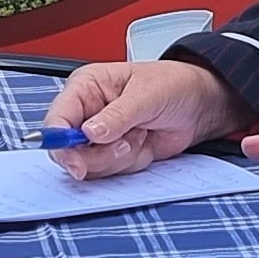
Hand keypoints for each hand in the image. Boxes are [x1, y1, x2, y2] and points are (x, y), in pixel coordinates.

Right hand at [41, 57, 251, 180]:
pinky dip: (131, 163)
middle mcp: (88, 112)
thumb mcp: (146, 95)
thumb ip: (117, 115)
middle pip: (68, 149)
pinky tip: (144, 143)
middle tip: (125, 146)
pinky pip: (111, 172)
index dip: (59, 142)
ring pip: (90, 164)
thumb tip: (91, 132)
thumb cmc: (174, 86)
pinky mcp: (114, 154)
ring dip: (120, 157)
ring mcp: (101, 136)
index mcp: (87, 87)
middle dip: (97, 155)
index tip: (74, 161)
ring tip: (141, 134)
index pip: (58, 117)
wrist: (200, 106)